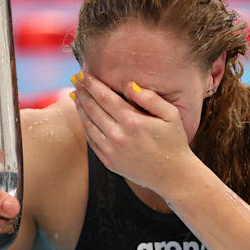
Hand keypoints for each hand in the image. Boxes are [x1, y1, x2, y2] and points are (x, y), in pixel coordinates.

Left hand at [70, 72, 195, 194]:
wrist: (173, 176)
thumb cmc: (174, 141)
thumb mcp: (171, 115)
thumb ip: (150, 98)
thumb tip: (129, 85)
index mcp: (132, 122)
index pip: (104, 97)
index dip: (92, 85)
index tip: (84, 74)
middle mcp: (118, 136)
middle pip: (92, 109)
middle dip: (83, 92)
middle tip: (76, 79)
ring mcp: (111, 150)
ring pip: (88, 125)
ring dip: (80, 108)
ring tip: (75, 95)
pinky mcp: (109, 162)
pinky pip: (91, 141)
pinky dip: (85, 126)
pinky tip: (84, 117)